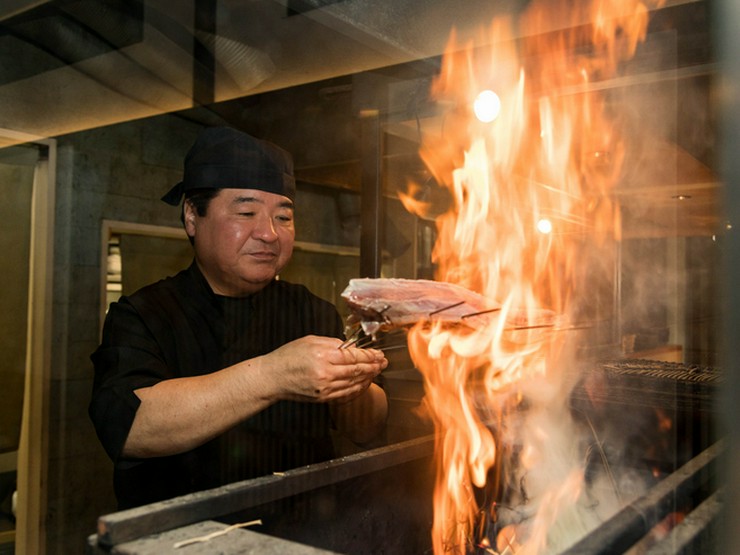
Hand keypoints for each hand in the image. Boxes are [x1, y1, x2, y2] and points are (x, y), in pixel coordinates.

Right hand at [267, 335, 387, 402]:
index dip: (370, 355)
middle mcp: (326, 374)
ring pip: (354, 384)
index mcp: (323, 356)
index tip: (379, 354)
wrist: (272, 378)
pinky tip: (364, 383)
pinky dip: (358, 388)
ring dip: (368, 378)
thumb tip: (351, 347)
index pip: (354, 356)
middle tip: (383, 362)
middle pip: (357, 370)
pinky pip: (346, 394)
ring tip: (377, 371)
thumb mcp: (311, 340)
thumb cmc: (289, 356)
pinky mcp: (323, 398)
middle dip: (373, 366)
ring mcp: (325, 388)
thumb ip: (333, 343)